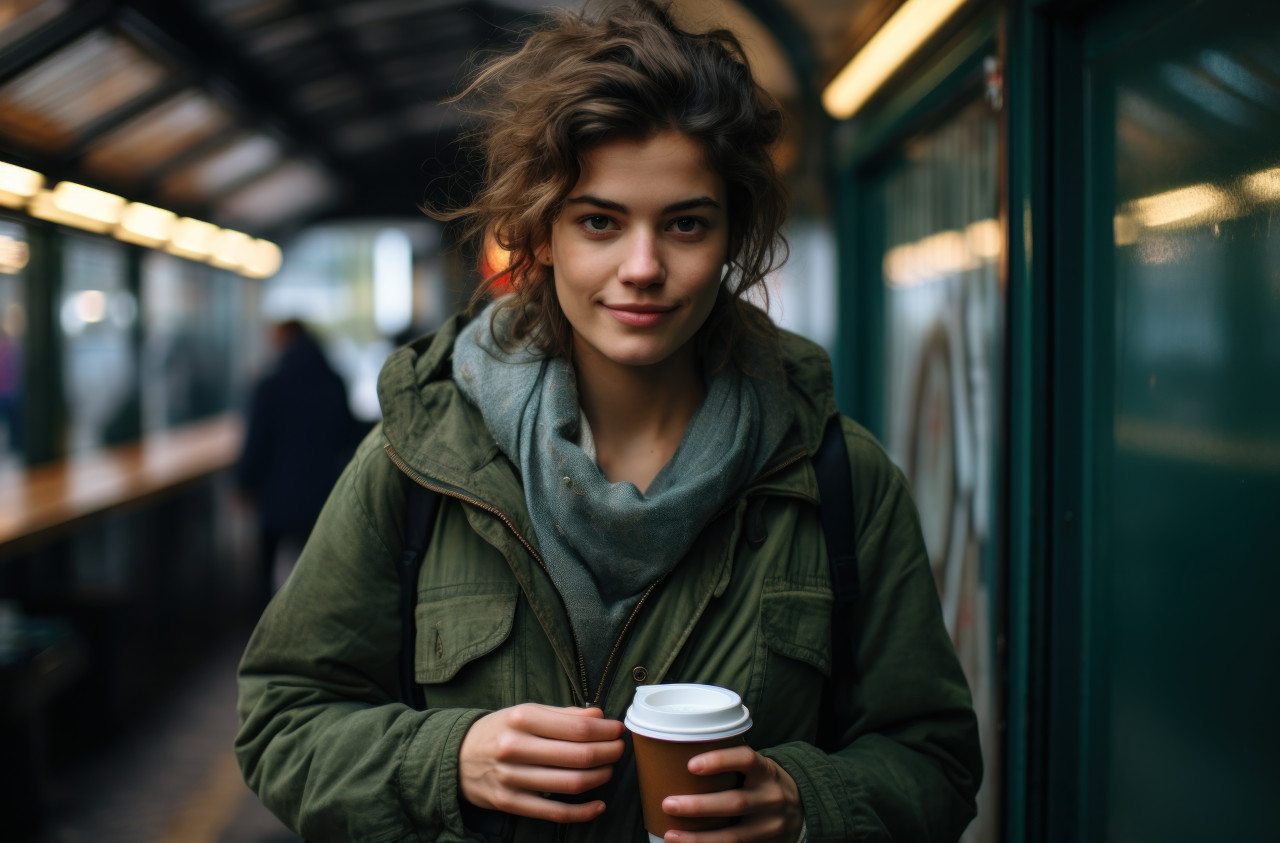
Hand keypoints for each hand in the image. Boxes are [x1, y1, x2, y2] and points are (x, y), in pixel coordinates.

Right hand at [459, 704, 624, 822]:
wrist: (455, 758)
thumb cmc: (498, 731)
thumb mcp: (525, 712)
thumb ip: (563, 714)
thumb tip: (599, 715)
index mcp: (521, 718)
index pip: (577, 727)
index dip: (605, 730)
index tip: (618, 729)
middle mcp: (515, 747)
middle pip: (578, 756)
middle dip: (608, 753)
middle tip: (619, 750)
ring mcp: (512, 778)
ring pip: (571, 783)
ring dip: (600, 777)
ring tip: (608, 770)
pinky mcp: (510, 803)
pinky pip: (555, 813)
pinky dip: (583, 811)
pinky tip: (598, 804)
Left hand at [658, 745, 803, 842]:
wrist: (803, 809)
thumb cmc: (765, 784)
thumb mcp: (757, 768)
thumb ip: (732, 767)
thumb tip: (678, 760)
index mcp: (767, 771)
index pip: (746, 759)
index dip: (719, 761)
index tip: (691, 765)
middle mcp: (771, 798)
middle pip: (735, 803)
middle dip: (699, 806)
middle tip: (668, 804)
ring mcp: (771, 826)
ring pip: (734, 836)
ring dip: (699, 838)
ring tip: (671, 834)